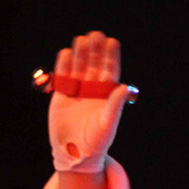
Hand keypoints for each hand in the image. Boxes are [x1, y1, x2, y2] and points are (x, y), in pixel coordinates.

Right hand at [48, 31, 131, 172]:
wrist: (75, 153)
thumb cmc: (96, 142)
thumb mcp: (107, 124)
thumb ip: (115, 105)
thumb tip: (126, 87)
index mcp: (107, 95)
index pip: (110, 71)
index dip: (111, 56)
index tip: (111, 42)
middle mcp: (93, 90)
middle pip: (94, 65)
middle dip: (95, 50)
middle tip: (95, 35)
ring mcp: (77, 91)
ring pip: (79, 67)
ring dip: (80, 53)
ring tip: (81, 40)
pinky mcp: (62, 95)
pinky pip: (63, 76)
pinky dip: (63, 65)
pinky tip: (66, 53)